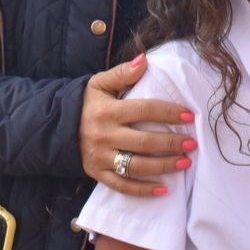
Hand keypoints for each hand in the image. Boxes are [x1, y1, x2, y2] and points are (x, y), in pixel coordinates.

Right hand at [79, 53, 195, 195]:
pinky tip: (164, 188)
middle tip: (192, 143)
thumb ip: (122, 73)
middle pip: (144, 142)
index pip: (144, 110)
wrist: (57, 127)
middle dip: (171, 143)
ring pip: (136, 166)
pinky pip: (123, 186)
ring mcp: (101, 158)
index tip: (189, 115)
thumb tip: (144, 59)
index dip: (168, 112)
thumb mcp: (99, 83)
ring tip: (185, 162)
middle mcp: (104, 136)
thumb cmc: (85, 103)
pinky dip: (143, 190)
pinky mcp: (98, 174)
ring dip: (164, 166)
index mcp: (108, 111)